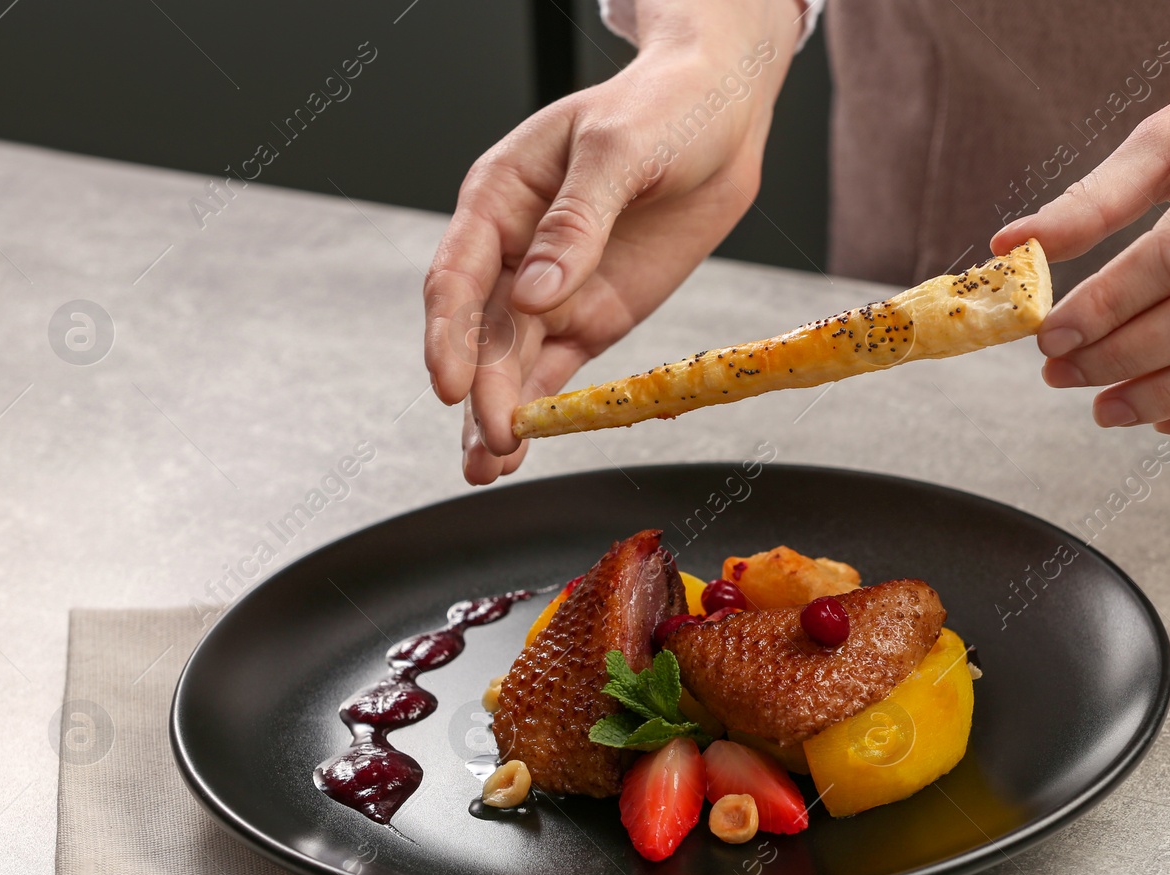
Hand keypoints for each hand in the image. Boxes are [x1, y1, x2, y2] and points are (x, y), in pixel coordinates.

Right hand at [424, 1, 797, 482]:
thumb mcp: (619, 149)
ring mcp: (552, 291)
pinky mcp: (592, 318)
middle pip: (483, 332)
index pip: (457, 276)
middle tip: (492, 441)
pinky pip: (557, 370)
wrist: (722, 117)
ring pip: (511, 362)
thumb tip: (535, 293)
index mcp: (499, 199)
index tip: (451, 385)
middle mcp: (514, 252)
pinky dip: (542, 409)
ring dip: (499, 413)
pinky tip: (522, 447)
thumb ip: (576, 222)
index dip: (448, 334)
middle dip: (482, 390)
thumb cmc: (662, 109)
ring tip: (488, 469)